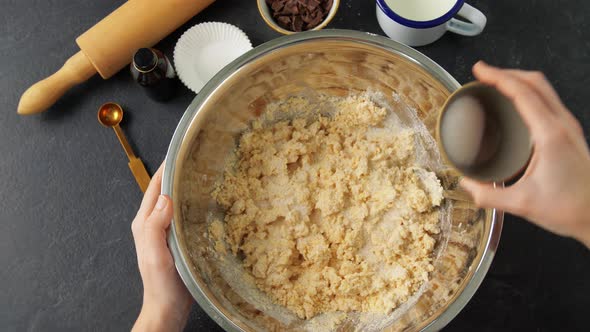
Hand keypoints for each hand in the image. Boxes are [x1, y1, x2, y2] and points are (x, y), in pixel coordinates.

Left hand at [131, 163, 191, 331]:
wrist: (168, 308)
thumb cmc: (161, 285)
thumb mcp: (155, 256)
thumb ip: (155, 227)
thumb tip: (165, 198)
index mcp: (144, 223)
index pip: (154, 187)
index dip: (166, 168)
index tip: (181, 151)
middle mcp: (153, 224)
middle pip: (164, 191)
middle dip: (177, 173)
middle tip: (198, 158)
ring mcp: (165, 232)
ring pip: (174, 201)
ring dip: (185, 187)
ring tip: (204, 174)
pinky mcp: (176, 240)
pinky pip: (183, 214)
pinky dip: (192, 203)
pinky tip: (207, 202)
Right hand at [460, 61, 589, 247]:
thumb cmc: (570, 209)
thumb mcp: (522, 205)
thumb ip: (488, 195)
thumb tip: (466, 184)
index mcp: (549, 134)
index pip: (522, 92)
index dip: (498, 77)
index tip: (479, 70)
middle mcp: (562, 124)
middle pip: (535, 82)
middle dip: (507, 73)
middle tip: (483, 74)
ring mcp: (568, 127)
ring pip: (544, 89)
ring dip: (519, 80)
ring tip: (496, 84)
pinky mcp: (569, 134)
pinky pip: (548, 101)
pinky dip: (528, 93)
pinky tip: (515, 105)